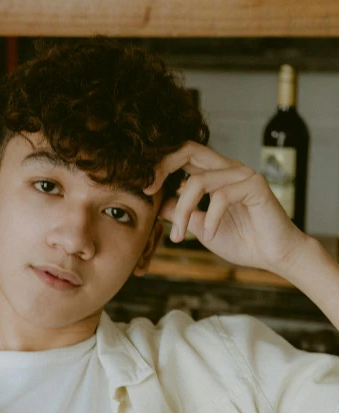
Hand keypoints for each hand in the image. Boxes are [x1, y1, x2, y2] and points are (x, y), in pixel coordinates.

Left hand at [145, 141, 309, 274]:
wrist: (273, 256)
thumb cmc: (242, 241)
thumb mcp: (201, 227)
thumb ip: (182, 213)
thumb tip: (158, 202)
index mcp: (215, 175)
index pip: (184, 155)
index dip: (161, 165)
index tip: (144, 188)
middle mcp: (229, 168)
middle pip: (190, 150)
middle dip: (163, 167)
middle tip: (147, 189)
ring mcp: (243, 175)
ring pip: (199, 182)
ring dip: (183, 211)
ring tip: (180, 237)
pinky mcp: (255, 186)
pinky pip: (221, 197)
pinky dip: (210, 219)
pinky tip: (209, 235)